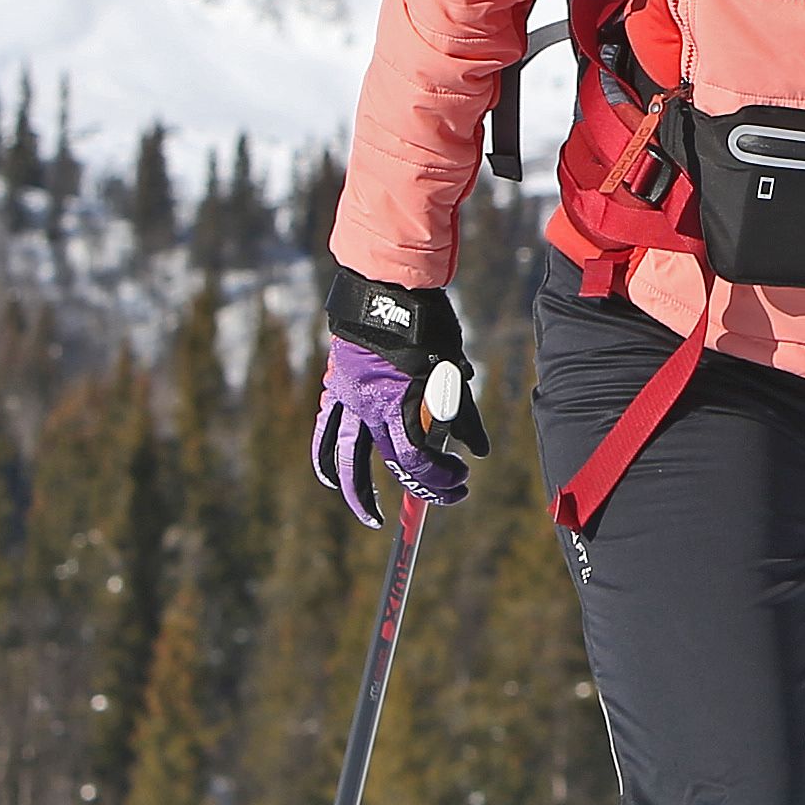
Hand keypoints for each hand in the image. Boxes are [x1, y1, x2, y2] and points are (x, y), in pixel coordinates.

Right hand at [314, 264, 488, 521]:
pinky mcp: (337, 389)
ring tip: (370, 514)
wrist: (386, 289)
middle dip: (419, 485)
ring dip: (357, 491)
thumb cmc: (427, 326)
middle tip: (441, 496)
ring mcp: (349, 400)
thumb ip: (461, 413)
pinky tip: (331, 476)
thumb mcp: (452, 368)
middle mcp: (370, 409)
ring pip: (346, 457)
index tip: (461, 479)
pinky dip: (327, 457)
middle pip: (391, 462)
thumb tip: (478, 451)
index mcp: (401, 404)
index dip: (439, 478)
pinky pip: (326, 431)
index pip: (417, 460)